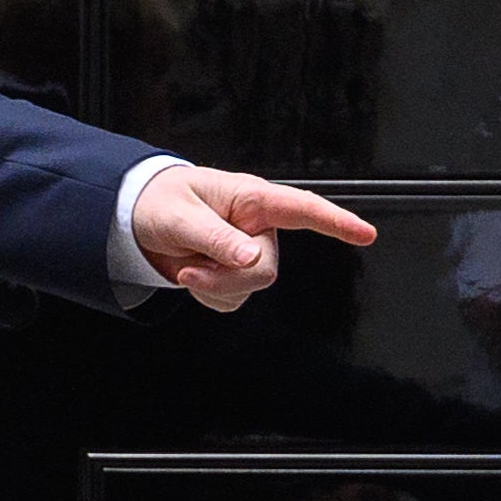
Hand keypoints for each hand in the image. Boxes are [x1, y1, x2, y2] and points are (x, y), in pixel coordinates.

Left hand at [132, 165, 376, 309]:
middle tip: (191, 269)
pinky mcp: (234, 275)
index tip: (365, 234)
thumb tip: (251, 257)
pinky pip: (233, 301)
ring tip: (187, 264)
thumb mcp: (180, 216)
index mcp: (251, 199)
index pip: (301, 209)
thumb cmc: (159, 202)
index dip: (336, 221)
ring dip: (214, 287)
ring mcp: (247, 252)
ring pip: (251, 288)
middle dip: (228, 277)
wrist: (136, 220)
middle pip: (267, 268)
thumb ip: (215, 238)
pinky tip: (194, 275)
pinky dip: (210, 295)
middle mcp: (256, 227)